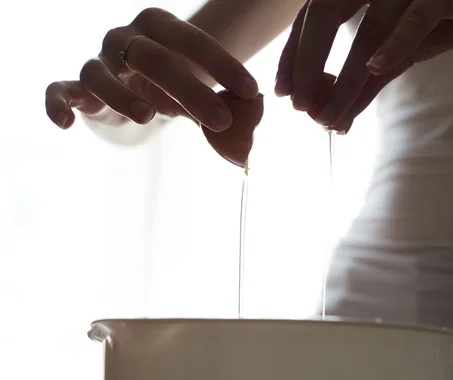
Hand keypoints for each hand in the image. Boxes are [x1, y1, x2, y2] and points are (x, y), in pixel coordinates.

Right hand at [45, 8, 258, 132]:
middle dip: (189, 88)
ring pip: (100, 72)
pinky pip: (59, 89)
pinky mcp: (79, 88)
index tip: (250, 90)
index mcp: (161, 27)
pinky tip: (65, 124)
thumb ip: (227, 108)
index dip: (222, 64)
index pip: (192, 39)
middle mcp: (126, 38)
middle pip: (152, 56)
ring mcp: (100, 61)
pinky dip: (56, 103)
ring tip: (149, 117)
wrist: (140, 90)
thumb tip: (251, 132)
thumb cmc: (177, 85)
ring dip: (122, 94)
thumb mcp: (204, 92)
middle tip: (221, 120)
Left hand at [275, 0, 452, 131]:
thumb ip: (368, 80)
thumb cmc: (448, 17)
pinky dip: (396, 43)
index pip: (313, 14)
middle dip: (307, 63)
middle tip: (299, 107)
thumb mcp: (399, 52)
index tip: (283, 90)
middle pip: (325, 12)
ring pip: (368, 28)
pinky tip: (376, 68)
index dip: (293, 52)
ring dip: (347, 77)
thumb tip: (335, 119)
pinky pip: (417, 19)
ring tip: (328, 117)